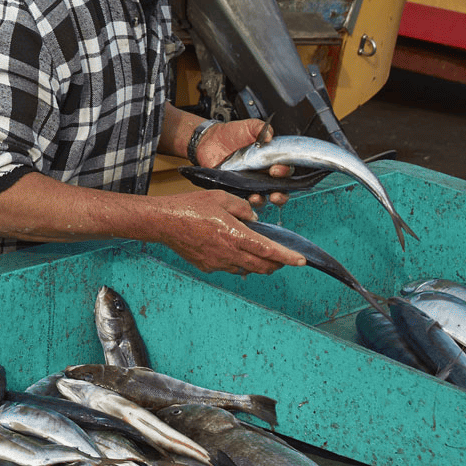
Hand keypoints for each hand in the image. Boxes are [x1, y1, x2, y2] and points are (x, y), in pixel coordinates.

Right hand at [142, 190, 305, 276]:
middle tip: (281, 259)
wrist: (164, 221)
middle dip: (276, 264)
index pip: (269, 251)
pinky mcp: (207, 267)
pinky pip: (228, 267)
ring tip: (256, 253)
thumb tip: (253, 218)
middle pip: (262, 266)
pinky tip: (229, 250)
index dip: (288, 257)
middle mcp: (229, 253)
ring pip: (246, 268)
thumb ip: (242, 208)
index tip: (301, 261)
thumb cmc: (190, 207)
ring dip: (256, 263)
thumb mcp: (220, 198)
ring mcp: (218, 262)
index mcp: (236, 235)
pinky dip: (235, 261)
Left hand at [195, 117, 292, 206]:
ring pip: (263, 197)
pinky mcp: (235, 188)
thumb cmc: (233, 133)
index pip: (286, 170)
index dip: (286, 172)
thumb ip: (260, 127)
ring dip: (263, 200)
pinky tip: (244, 198)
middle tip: (274, 190)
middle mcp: (263, 174)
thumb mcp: (248, 126)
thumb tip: (269, 135)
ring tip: (257, 197)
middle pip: (279, 189)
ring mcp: (250, 183)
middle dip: (281, 193)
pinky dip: (244, 202)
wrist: (210, 140)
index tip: (277, 169)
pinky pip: (243, 199)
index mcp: (271, 160)